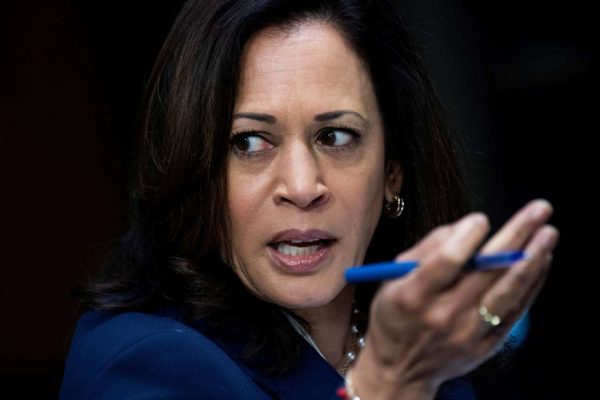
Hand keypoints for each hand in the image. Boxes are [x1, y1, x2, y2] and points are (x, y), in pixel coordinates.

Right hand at [351, 199, 558, 398]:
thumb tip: (465, 227)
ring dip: (532, 260)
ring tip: (548, 233)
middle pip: (485, 270)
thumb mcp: (393, 278)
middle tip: (538, 210)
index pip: (446, 261)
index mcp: (413, 295)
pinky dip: (530, 284)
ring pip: (507, 292)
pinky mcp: (486, 345)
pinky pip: (514, 311)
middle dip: (515, 235)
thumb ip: (426, 249)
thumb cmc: (395, 316)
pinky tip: (540, 261)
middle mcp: (442, 315)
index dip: (467, 237)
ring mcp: (468, 332)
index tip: (481, 219)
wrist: (400, 369)